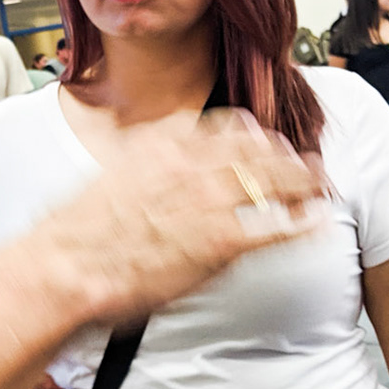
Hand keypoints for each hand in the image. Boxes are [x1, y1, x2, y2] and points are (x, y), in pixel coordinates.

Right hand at [34, 110, 327, 325]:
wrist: (67, 263)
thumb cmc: (76, 232)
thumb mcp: (110, 174)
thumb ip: (142, 161)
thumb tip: (151, 162)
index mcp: (165, 142)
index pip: (225, 125)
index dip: (250, 133)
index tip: (259, 138)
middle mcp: (194, 162)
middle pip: (259, 147)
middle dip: (285, 153)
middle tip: (304, 161)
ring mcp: (212, 199)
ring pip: (276, 179)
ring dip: (305, 180)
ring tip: (321, 185)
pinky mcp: (224, 239)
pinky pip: (278, 226)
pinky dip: (304, 222)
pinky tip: (318, 222)